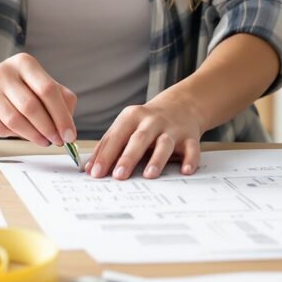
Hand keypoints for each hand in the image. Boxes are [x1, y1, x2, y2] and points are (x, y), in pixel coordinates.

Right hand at [0, 53, 76, 147]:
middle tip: (58, 141)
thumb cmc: (18, 86)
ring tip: (45, 141)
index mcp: (24, 63)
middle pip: (31, 106)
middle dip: (49, 128)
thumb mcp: (39, 82)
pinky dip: (17, 136)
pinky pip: (3, 130)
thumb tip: (67, 125)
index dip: (61, 115)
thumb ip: (60, 98)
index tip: (69, 134)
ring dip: (34, 136)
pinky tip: (25, 134)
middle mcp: (3, 74)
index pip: (48, 89)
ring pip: (16, 121)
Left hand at [88, 95, 205, 178]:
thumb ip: (109, 146)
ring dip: (157, 159)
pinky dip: (190, 160)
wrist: (182, 105)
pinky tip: (185, 171)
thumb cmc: (147, 122)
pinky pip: (192, 148)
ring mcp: (172, 129)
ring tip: (149, 175)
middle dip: (128, 157)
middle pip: (139, 139)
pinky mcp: (190, 137)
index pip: (116, 136)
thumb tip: (89, 168)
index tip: (96, 173)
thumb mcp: (127, 126)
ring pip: (164, 144)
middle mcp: (152, 121)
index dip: (105, 155)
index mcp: (132, 117)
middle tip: (118, 176)